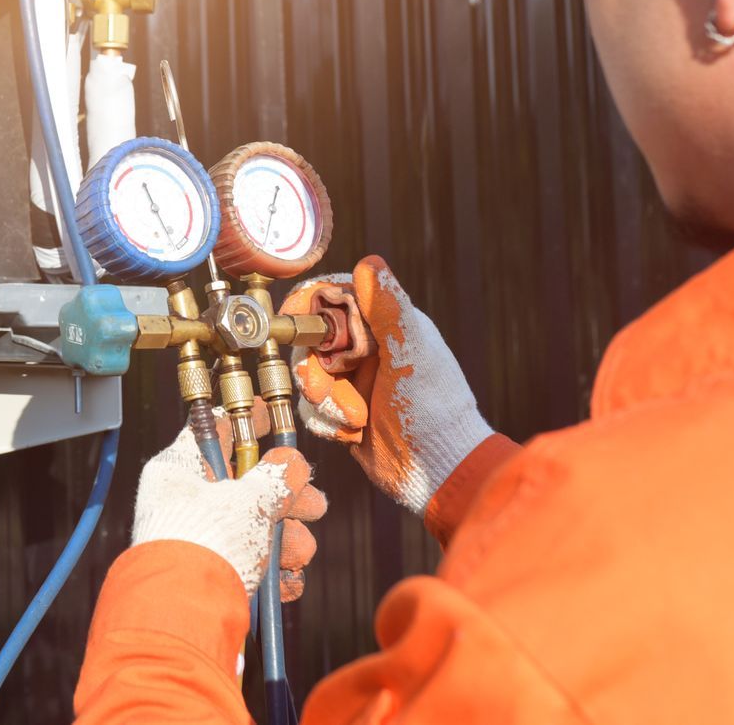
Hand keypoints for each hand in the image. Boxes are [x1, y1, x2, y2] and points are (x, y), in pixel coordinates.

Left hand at [130, 422, 326, 599]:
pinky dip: (276, 572)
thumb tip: (292, 462)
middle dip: (287, 495)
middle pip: (246, 484)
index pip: (214, 428)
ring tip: (299, 552)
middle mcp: (185, 502)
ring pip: (258, 527)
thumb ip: (276, 476)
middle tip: (313, 504)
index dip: (248, 419)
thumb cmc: (206, 545)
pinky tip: (287, 580)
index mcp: (180, 469)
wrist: (186, 618)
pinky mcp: (215, 576)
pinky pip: (256, 564)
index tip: (276, 415)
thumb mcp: (247, 500)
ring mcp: (201, 541)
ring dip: (288, 538)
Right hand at [279, 256, 493, 514]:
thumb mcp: (410, 354)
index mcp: (384, 324)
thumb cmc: (432, 408)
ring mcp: (354, 380)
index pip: (333, 296)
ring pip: (308, 376)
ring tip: (354, 418)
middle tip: (328, 387)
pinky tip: (354, 433)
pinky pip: (312, 407)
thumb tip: (368, 262)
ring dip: (325, 401)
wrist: (437, 470)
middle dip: (315, 369)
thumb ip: (388, 309)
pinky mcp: (344, 410)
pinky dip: (328, 422)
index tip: (295, 320)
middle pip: (311, 340)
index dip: (309, 305)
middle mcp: (366, 348)